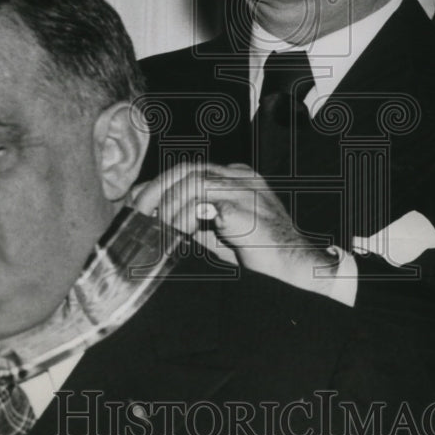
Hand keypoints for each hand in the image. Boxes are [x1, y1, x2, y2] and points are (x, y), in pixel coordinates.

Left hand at [129, 162, 338, 289]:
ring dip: (169, 204)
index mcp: (237, 177)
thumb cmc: (259, 251)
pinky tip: (177, 231)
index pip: (191, 169)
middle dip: (158, 187)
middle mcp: (240, 176)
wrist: (295, 266)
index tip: (140, 199)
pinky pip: (204, 204)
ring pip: (193, 182)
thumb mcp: (219, 231)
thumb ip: (192, 219)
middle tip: (139, 209)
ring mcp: (245, 189)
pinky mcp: (245, 207)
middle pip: (188, 169)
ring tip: (159, 224)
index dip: (161, 182)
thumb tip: (158, 214)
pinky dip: (185, 217)